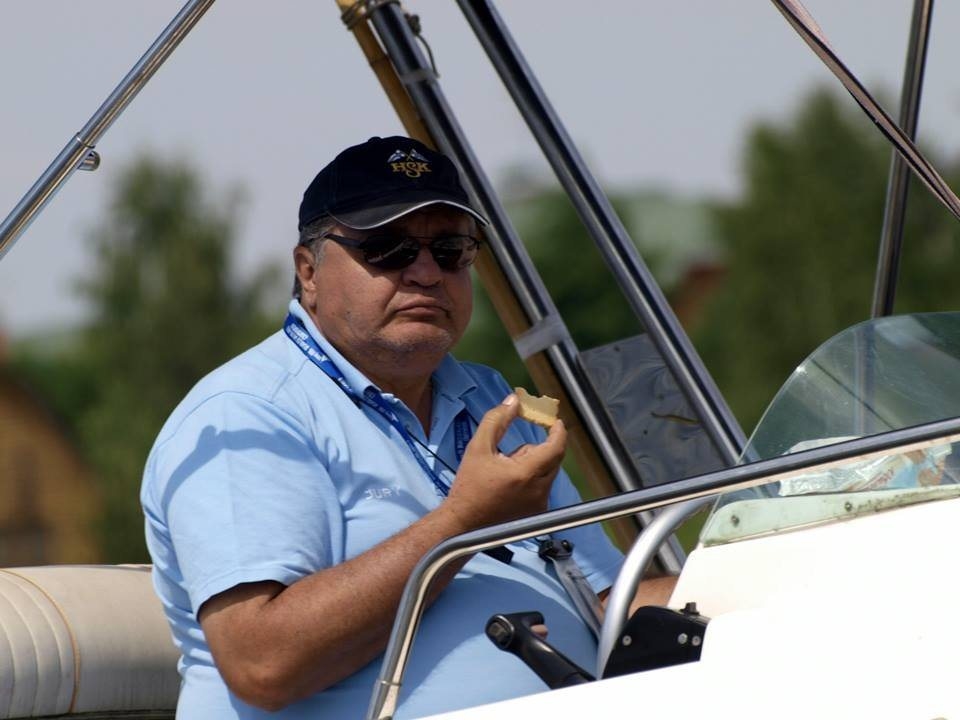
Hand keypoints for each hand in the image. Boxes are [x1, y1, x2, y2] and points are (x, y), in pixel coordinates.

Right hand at [443, 394, 566, 528]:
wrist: (463, 522)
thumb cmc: (469, 485)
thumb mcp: (478, 447)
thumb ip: (497, 420)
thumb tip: (514, 401)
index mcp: (526, 473)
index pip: (556, 447)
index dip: (558, 431)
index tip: (554, 421)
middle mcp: (539, 491)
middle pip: (553, 459)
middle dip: (539, 449)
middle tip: (513, 453)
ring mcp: (540, 504)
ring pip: (548, 473)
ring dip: (535, 465)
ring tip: (506, 472)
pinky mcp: (537, 513)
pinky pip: (543, 487)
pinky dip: (533, 480)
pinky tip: (511, 486)